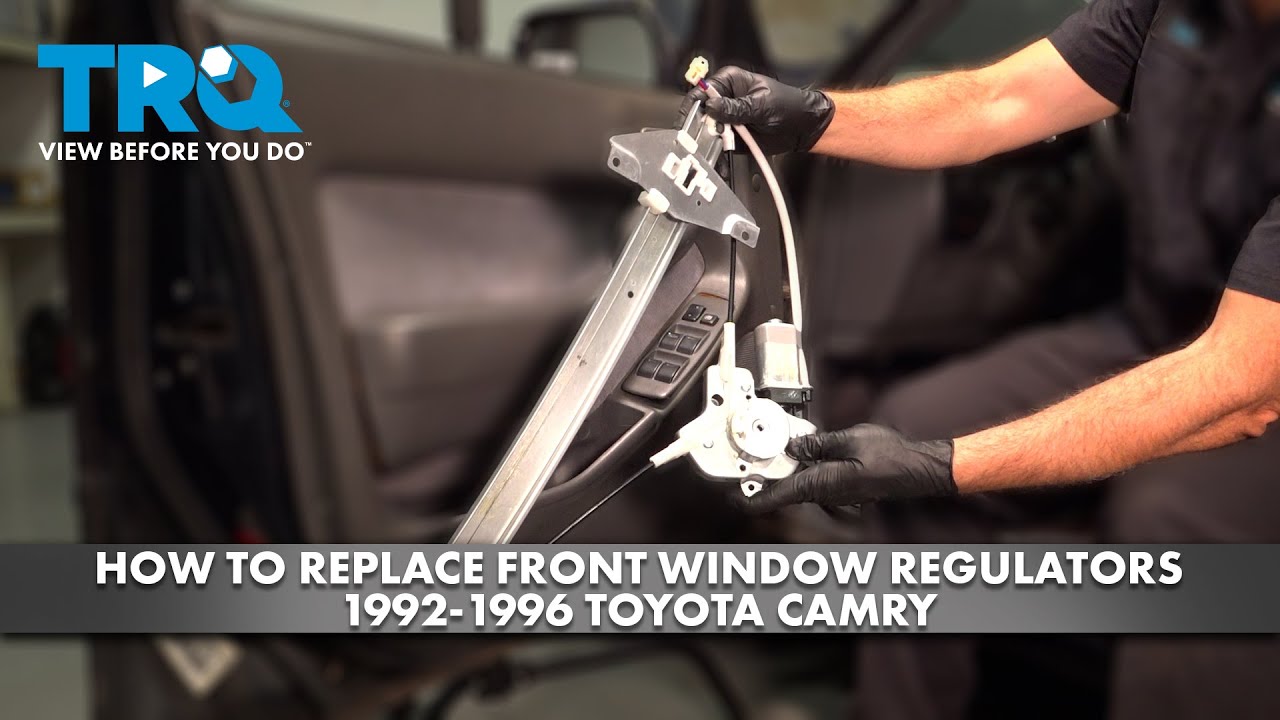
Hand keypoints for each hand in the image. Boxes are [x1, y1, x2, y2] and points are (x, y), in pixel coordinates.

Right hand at [681, 66, 833, 154]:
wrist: (803, 127)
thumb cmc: (789, 106)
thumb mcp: (762, 105)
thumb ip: (736, 108)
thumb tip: (712, 107)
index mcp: (730, 82)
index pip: (702, 91)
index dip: (694, 106)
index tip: (691, 121)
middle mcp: (725, 100)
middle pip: (701, 114)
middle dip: (701, 129)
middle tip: (706, 139)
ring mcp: (727, 119)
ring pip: (707, 133)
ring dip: (709, 145)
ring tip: (714, 153)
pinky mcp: (731, 137)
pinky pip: (718, 147)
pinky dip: (718, 156)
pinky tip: (721, 162)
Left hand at [737, 424, 956, 512]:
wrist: (917, 469)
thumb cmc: (890, 457)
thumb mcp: (848, 439)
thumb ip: (817, 443)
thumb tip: (792, 445)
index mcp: (820, 483)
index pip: (777, 497)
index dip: (751, 499)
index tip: (733, 497)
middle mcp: (825, 494)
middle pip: (785, 488)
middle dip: (768, 474)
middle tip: (755, 458)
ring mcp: (834, 494)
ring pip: (800, 483)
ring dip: (789, 469)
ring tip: (784, 447)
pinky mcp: (842, 489)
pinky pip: (816, 481)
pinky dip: (806, 468)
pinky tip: (810, 451)